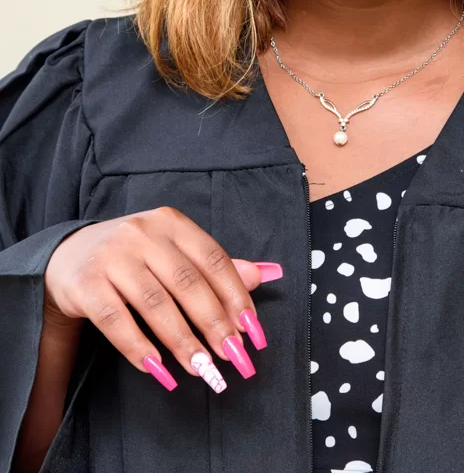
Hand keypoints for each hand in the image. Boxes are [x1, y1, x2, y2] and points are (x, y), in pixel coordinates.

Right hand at [44, 206, 280, 392]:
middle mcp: (143, 234)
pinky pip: (116, 320)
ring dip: (182, 342)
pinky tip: (158, 368)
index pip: (213, 260)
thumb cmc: (134, 256)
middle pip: (187, 283)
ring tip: (202, 369)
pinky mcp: (86, 284)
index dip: (236, 297)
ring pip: (155, 304)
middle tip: (233, 357)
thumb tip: (265, 275)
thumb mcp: (175, 250)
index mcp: (172, 223)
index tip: (253, 332)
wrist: (68, 255)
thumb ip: (216, 266)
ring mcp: (113, 256)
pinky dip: (139, 347)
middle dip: (215, 324)